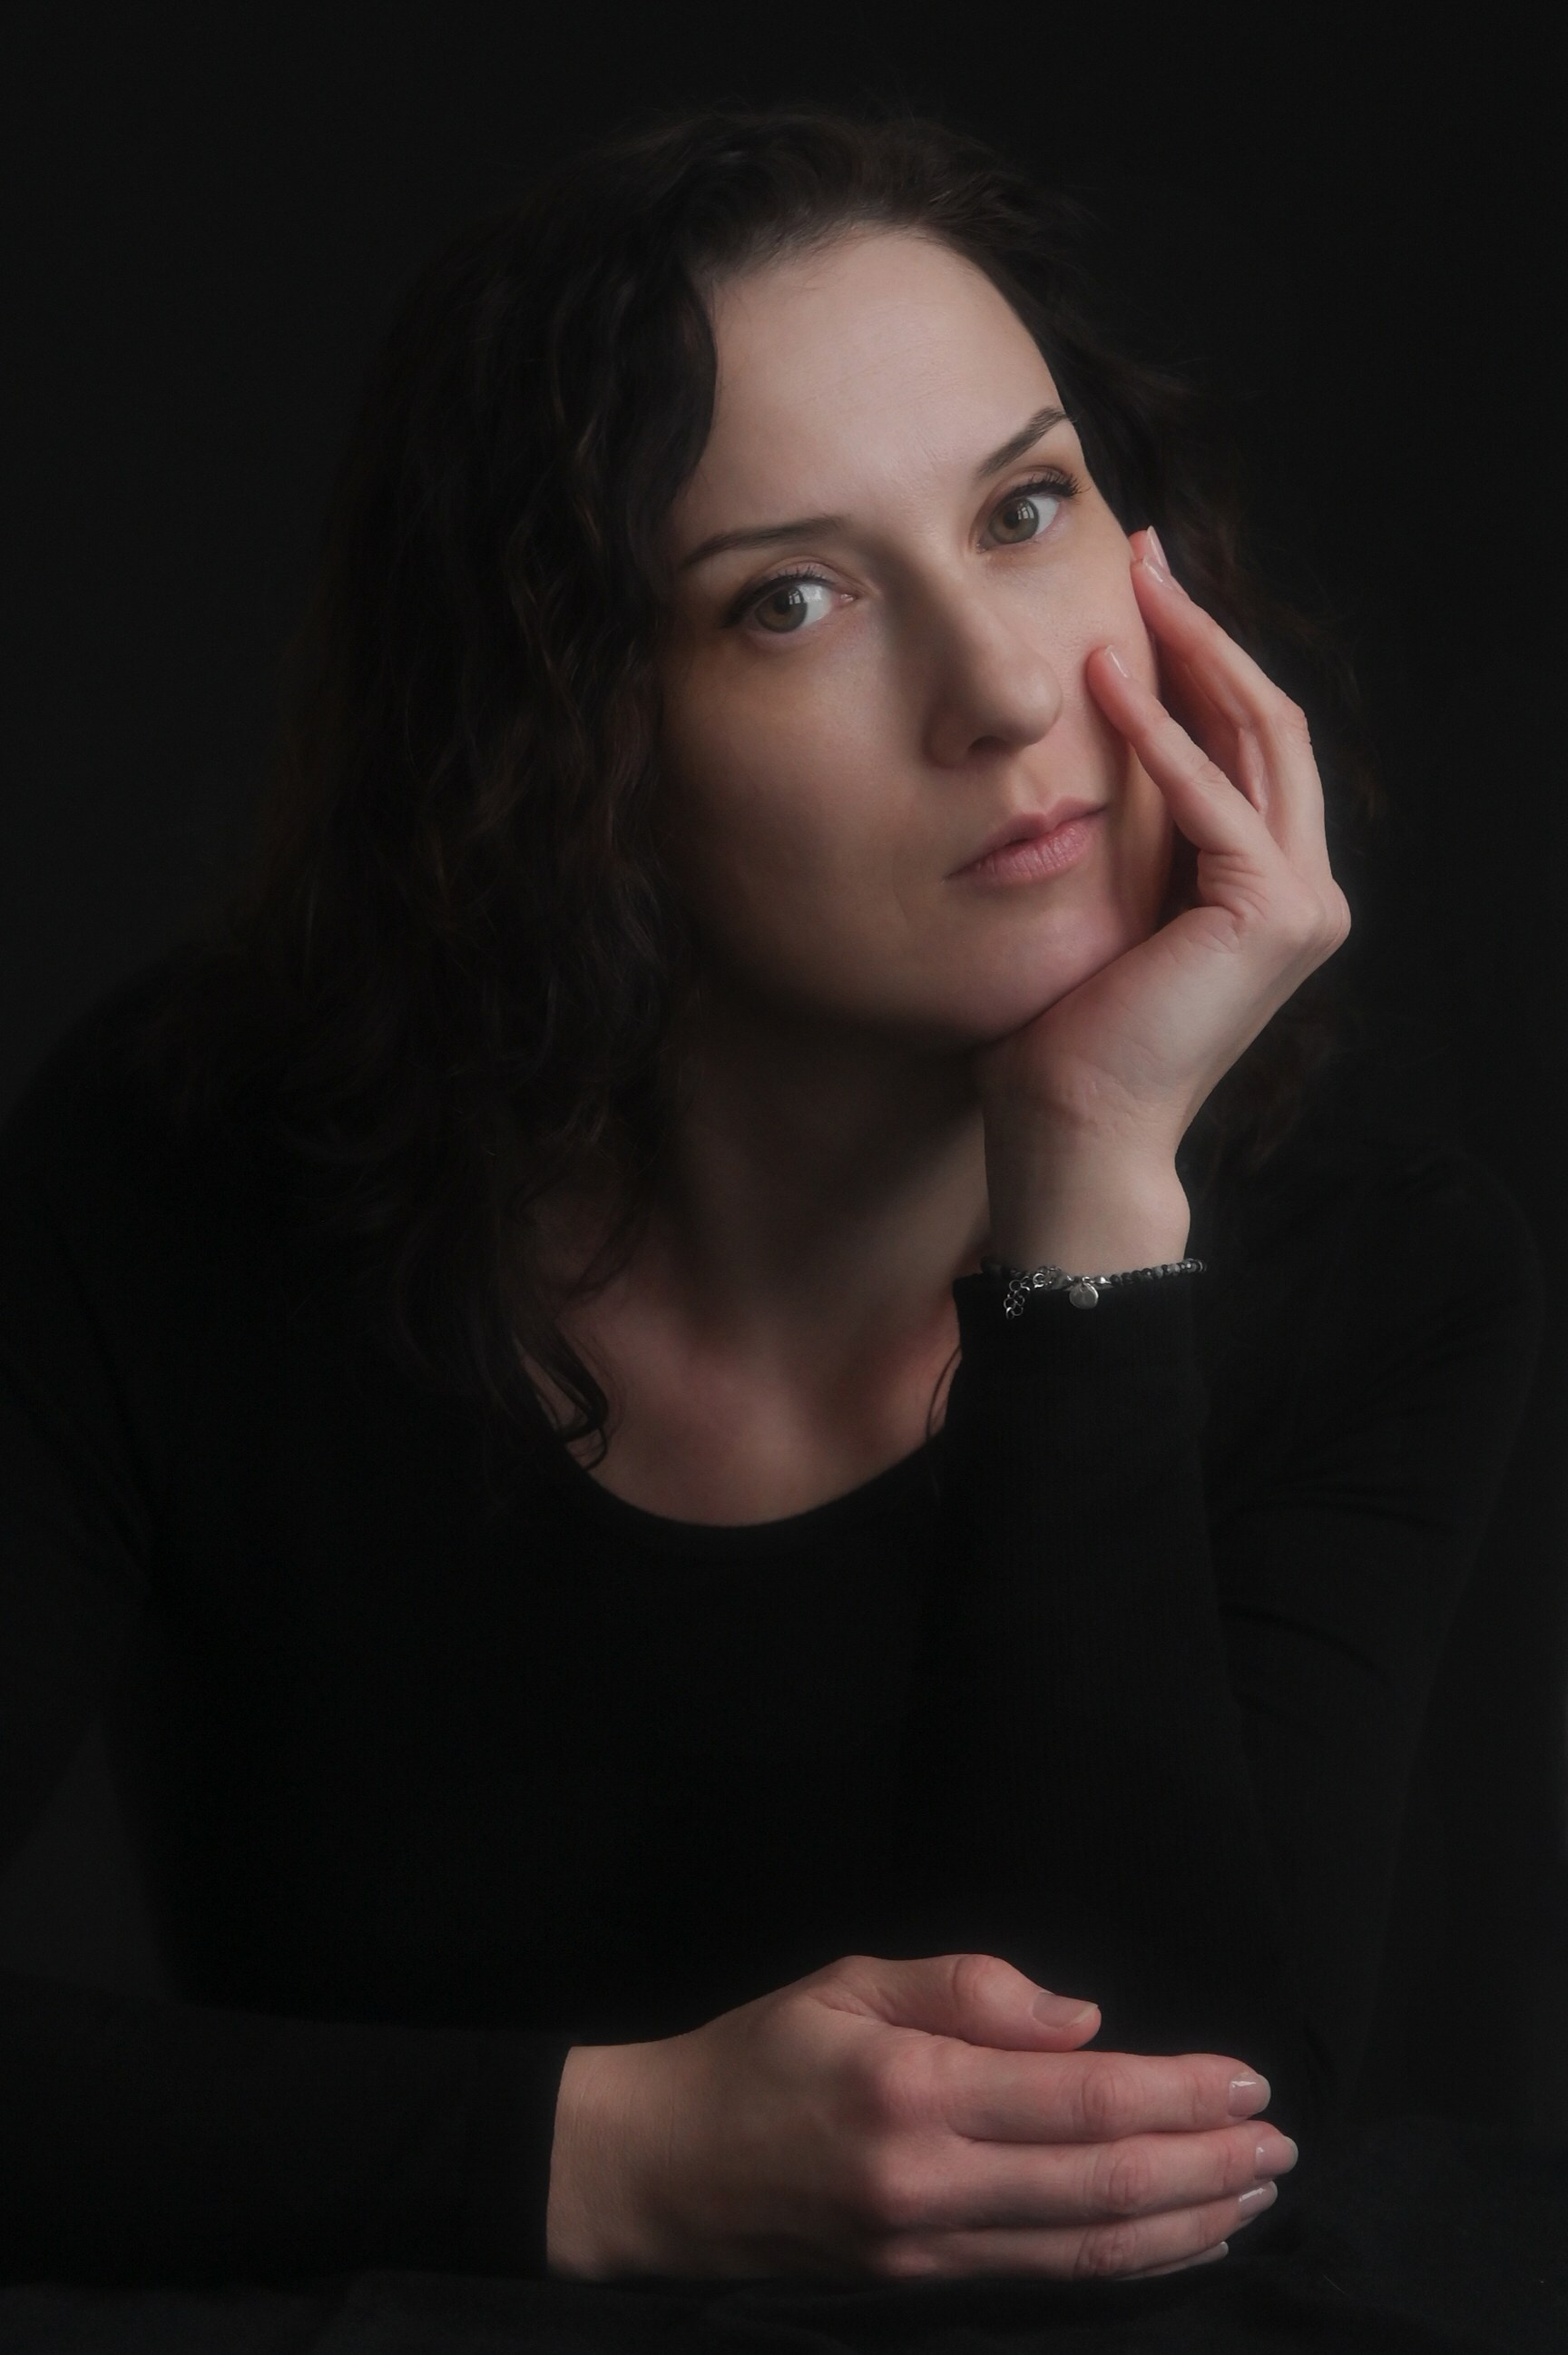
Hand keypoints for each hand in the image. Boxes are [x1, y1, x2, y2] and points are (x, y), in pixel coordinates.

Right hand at [545, 1950, 1297, 2283]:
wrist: (656, 2171)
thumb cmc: (757, 2056)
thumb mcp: (848, 1982)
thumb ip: (968, 1988)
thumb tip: (1084, 2020)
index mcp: (915, 2087)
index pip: (1083, 2096)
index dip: (1178, 2092)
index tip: (1247, 2079)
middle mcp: (930, 2180)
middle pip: (1105, 2183)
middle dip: (1209, 2165)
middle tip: (1280, 2144)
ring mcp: (928, 2250)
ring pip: (1090, 2248)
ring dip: (1188, 2224)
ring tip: (1255, 2194)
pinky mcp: (919, 2291)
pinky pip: (1048, 2280)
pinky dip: (1129, 2264)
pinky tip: (1178, 2241)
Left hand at [972, 527, 1351, 1165]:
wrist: (1075, 1128)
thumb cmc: (1067, 1033)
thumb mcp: (1104, 901)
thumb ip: (1128, 831)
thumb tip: (1087, 736)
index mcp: (1271, 889)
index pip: (1247, 744)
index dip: (1201, 658)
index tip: (1144, 588)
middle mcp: (1307, 891)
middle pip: (1267, 724)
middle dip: (1206, 630)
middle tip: (1147, 552)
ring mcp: (1303, 902)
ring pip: (1258, 739)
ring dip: (1194, 653)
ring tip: (1137, 582)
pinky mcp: (1272, 912)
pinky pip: (1213, 797)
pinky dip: (1160, 733)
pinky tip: (1107, 676)